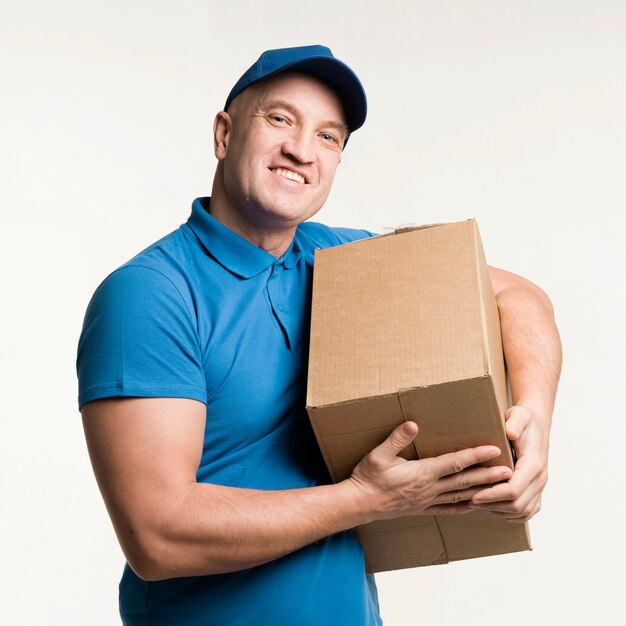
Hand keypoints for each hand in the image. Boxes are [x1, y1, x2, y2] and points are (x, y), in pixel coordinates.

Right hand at [348, 421, 512, 521]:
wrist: (359, 504)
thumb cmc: (368, 477)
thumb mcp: (378, 455)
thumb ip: (396, 439)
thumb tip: (413, 424)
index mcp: (422, 474)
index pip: (454, 463)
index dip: (475, 455)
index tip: (493, 449)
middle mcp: (429, 489)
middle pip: (465, 481)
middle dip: (489, 475)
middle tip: (510, 471)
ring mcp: (428, 501)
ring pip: (462, 496)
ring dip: (484, 491)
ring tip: (502, 488)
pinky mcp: (424, 509)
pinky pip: (451, 509)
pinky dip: (467, 506)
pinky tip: (478, 505)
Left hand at [469, 405, 548, 521]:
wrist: (537, 425)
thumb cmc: (524, 420)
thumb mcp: (518, 415)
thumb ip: (514, 422)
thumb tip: (510, 432)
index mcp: (534, 464)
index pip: (514, 489)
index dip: (493, 494)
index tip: (474, 495)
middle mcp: (540, 479)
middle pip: (517, 504)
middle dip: (492, 505)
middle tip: (470, 500)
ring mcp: (540, 487)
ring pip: (521, 511)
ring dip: (499, 511)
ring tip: (478, 504)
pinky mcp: (537, 491)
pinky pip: (526, 511)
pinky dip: (509, 513)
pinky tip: (492, 507)